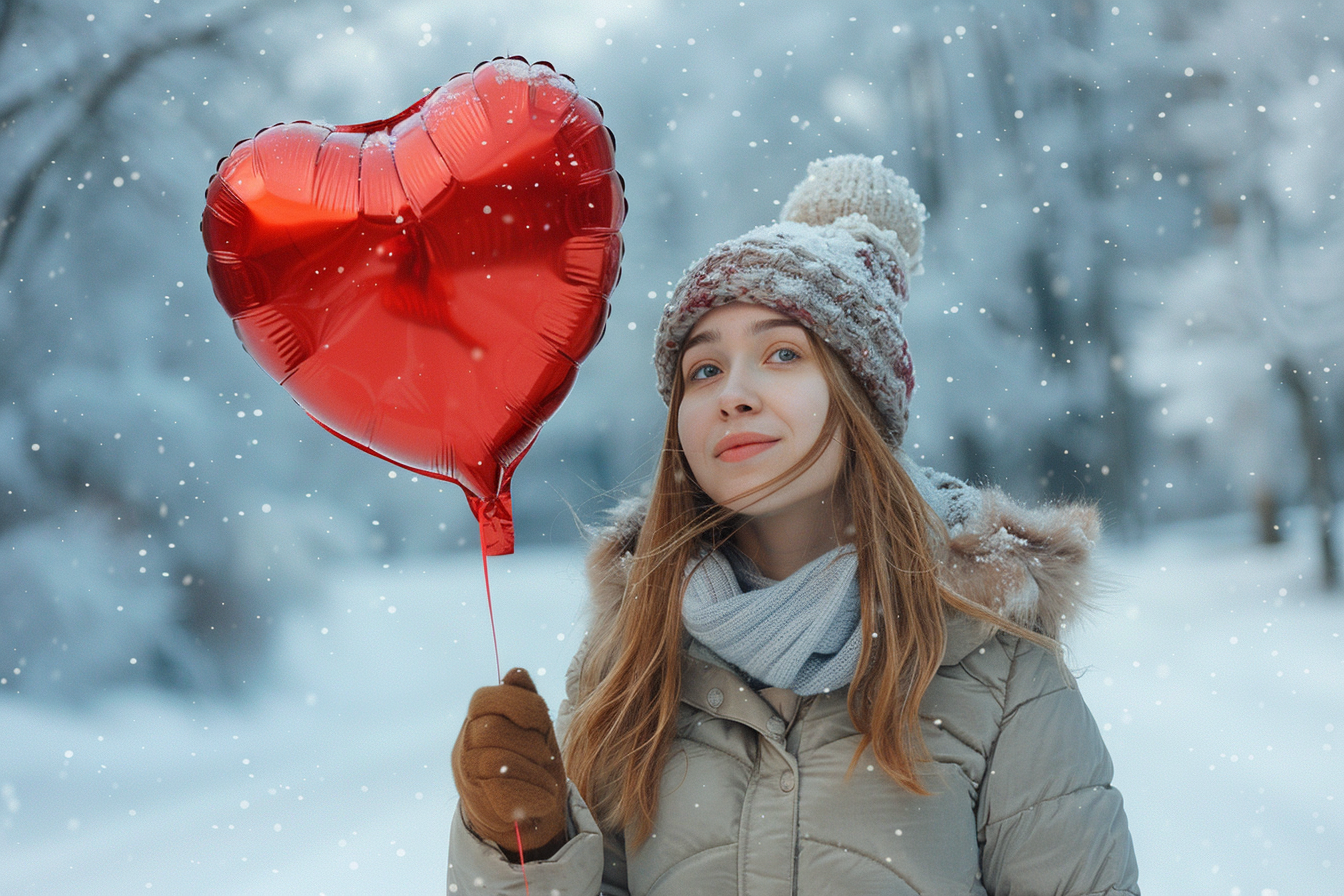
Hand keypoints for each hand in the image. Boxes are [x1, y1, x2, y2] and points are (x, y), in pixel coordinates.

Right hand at [451, 668, 567, 859]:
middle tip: (545, 754)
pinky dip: (533, 794)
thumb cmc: (532, 763)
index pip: (485, 698)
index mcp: (479, 719)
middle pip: (491, 729)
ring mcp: (468, 774)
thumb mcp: (535, 727)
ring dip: (534, 770)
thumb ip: (525, 699)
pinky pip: (503, 793)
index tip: (541, 722)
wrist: (527, 816)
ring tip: (548, 780)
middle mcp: (466, 744)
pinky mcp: (478, 804)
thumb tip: (514, 674)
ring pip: (496, 761)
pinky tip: (545, 797)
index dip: (519, 704)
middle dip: (529, 740)